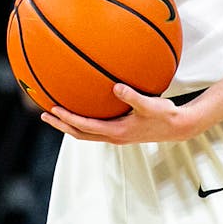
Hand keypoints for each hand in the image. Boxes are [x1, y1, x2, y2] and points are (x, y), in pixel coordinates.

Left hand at [40, 83, 201, 143]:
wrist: (179, 127)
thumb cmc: (165, 115)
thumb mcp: (150, 104)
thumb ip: (132, 96)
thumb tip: (115, 86)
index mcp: (117, 132)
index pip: (85, 126)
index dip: (68, 119)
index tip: (53, 110)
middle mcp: (114, 137)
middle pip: (80, 134)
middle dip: (61, 125)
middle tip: (44, 115)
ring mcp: (116, 136)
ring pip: (86, 133)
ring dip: (69, 125)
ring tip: (55, 114)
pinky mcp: (120, 132)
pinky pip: (95, 129)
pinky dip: (82, 122)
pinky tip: (81, 110)